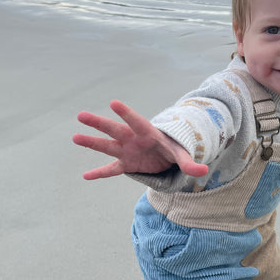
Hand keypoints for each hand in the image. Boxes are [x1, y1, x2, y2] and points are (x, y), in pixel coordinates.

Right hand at [73, 99, 208, 179]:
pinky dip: (100, 173)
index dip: (126, 113)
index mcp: (148, 132)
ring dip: (91, 142)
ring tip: (75, 137)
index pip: (136, 121)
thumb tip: (204, 171)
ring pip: (107, 146)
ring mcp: (127, 150)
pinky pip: (111, 169)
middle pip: (114, 129)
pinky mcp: (126, 163)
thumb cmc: (174, 149)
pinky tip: (85, 176)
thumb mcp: (183, 155)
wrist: (168, 155)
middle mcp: (133, 139)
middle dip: (99, 123)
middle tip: (81, 115)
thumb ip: (190, 163)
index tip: (112, 102)